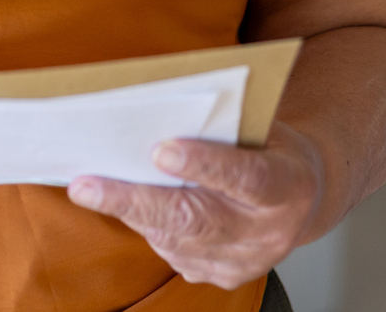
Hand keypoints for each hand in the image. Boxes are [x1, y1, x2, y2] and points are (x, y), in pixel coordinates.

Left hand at [67, 122, 323, 290]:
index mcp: (288, 186)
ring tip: (89, 188)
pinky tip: (123, 201)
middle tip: (86, 187)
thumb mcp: (261, 126)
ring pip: (175, 238)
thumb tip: (155, 108)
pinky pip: (172, 250)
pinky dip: (143, 223)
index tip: (160, 150)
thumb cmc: (270, 148)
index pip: (245, 178)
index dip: (204, 165)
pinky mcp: (222, 275)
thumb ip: (219, 124)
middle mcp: (269, 232)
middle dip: (135, 201)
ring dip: (129, 211)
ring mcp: (245, 261)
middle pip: (196, 219)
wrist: (299, 199)